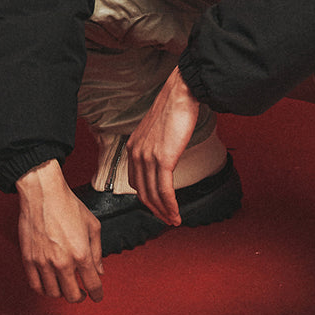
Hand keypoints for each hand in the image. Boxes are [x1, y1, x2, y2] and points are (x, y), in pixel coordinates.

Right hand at [15, 158, 103, 302]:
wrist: (43, 193)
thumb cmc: (68, 205)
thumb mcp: (93, 225)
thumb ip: (97, 251)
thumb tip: (99, 270)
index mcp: (81, 254)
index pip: (92, 285)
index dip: (97, 294)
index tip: (97, 296)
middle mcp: (62, 262)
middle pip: (72, 295)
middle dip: (80, 296)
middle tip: (82, 293)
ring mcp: (44, 263)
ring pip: (53, 293)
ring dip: (62, 293)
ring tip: (65, 286)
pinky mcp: (29, 260)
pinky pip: (35, 285)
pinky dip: (44, 290)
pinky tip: (49, 284)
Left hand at [126, 67, 199, 226]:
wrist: (180, 94)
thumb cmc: (173, 109)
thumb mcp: (156, 132)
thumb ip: (154, 148)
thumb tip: (163, 162)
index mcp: (133, 148)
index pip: (135, 182)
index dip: (146, 199)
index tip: (157, 207)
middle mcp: (136, 154)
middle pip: (142, 192)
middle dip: (155, 210)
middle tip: (167, 219)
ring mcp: (148, 157)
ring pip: (153, 195)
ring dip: (164, 212)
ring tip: (174, 220)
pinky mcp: (163, 159)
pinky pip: (164, 190)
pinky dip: (170, 205)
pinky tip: (176, 213)